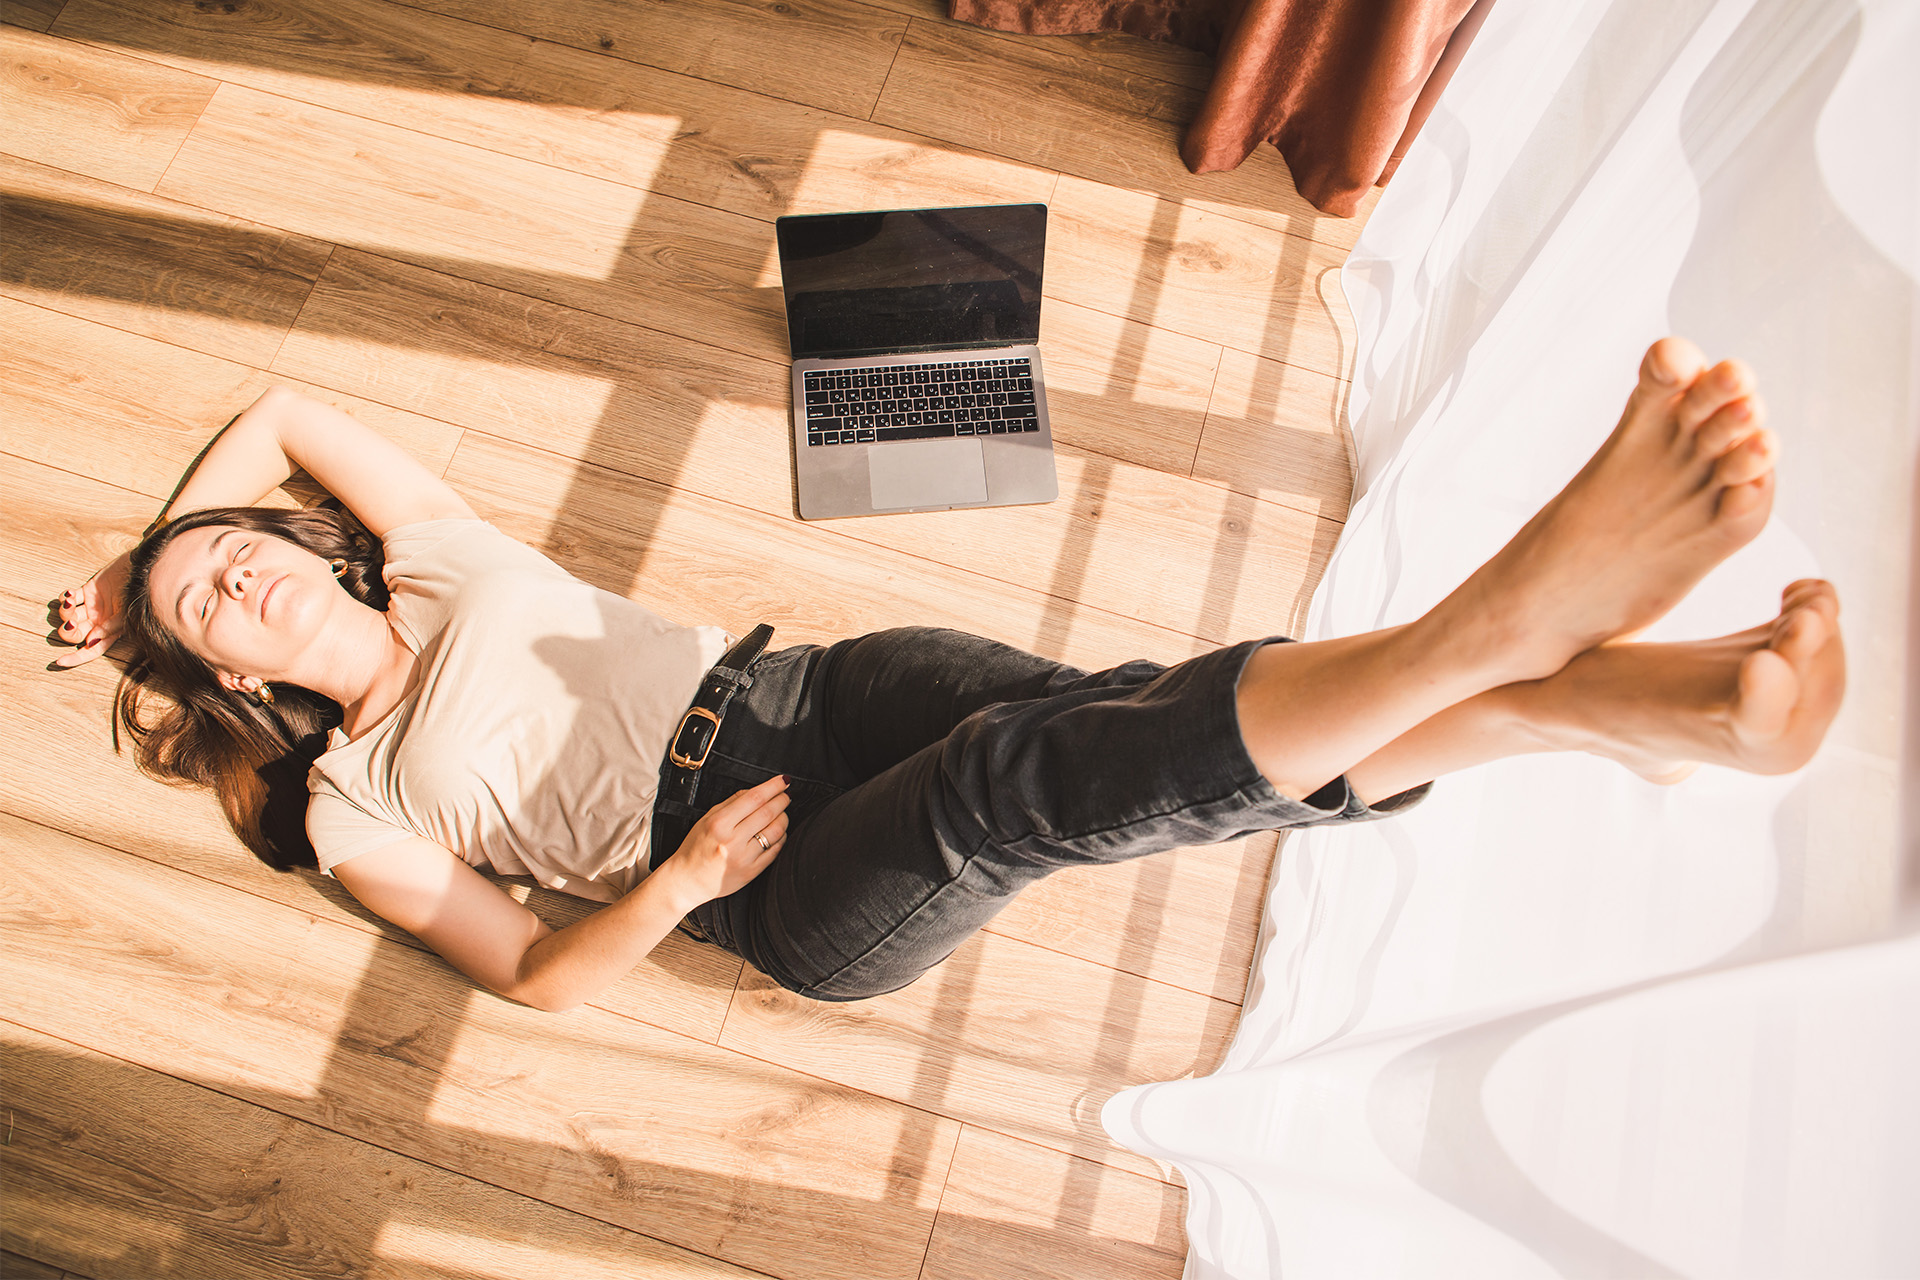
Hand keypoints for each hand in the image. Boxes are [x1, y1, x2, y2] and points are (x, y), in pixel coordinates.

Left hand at [52, 551, 131, 667]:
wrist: (143, 568)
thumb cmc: (141, 592)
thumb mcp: (127, 613)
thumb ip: (109, 629)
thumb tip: (90, 643)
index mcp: (110, 631)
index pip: (92, 649)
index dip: (76, 658)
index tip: (59, 661)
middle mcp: (100, 621)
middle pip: (76, 634)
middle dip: (68, 632)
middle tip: (71, 623)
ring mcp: (93, 606)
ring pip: (68, 616)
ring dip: (65, 612)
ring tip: (69, 602)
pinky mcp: (88, 591)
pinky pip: (69, 598)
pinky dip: (65, 597)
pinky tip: (70, 593)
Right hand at [660, 774, 790, 909]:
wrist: (688, 881)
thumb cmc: (695, 847)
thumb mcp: (707, 819)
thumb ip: (731, 802)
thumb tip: (756, 790)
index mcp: (719, 823)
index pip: (754, 798)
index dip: (773, 787)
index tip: (783, 780)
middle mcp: (732, 840)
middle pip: (768, 813)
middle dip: (782, 800)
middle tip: (785, 795)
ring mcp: (743, 858)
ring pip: (776, 831)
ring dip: (784, 818)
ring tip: (782, 813)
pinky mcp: (752, 872)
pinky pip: (776, 850)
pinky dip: (782, 837)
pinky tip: (779, 832)